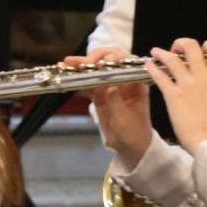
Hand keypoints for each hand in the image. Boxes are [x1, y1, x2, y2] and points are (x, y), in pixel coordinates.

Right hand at [72, 46, 153, 168]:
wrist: (130, 147)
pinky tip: (69, 73)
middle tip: (83, 64)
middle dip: (96, 58)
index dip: (114, 59)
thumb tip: (108, 85)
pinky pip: (89, 82)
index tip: (101, 64)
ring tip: (69, 62)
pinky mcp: (100, 93)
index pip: (127, 62)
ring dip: (83, 64)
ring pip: (98, 68)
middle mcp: (125, 79)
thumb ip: (116, 100)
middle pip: (111, 60)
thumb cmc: (134, 133)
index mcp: (137, 82)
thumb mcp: (125, 118)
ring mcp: (111, 85)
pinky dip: (79, 77)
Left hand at [143, 38, 206, 153]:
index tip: (200, 51)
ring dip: (161, 52)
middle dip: (181, 44)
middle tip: (176, 50)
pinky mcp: (172, 95)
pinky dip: (152, 68)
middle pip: (190, 46)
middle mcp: (201, 76)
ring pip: (171, 58)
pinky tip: (148, 66)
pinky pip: (159, 76)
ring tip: (155, 53)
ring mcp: (185, 84)